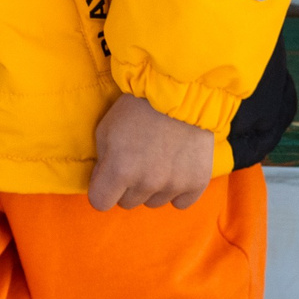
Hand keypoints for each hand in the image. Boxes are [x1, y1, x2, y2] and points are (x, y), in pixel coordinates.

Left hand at [87, 95, 214, 210]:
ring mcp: (174, 185)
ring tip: (156, 162)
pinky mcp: (197, 183)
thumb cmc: (135, 110)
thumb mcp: (105, 131)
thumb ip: (103, 162)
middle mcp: (147, 183)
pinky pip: (180, 203)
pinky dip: (176, 191)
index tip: (107, 179)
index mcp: (120, 170)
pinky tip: (175, 171)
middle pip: (127, 203)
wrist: (179, 95)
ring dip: (151, 188)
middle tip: (134, 163)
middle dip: (126, 187)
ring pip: (153, 203)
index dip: (101, 190)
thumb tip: (105, 182)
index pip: (101, 202)